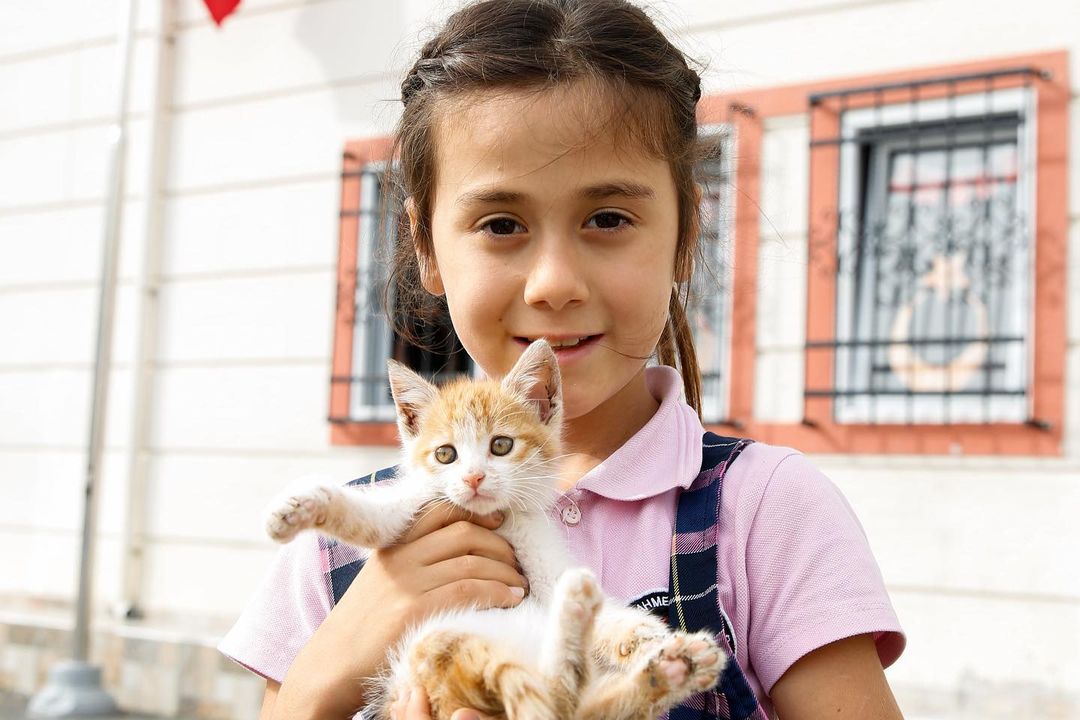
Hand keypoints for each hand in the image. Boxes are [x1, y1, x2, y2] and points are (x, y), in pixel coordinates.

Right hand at [270, 503, 525, 718]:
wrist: (331, 665)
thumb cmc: (362, 629)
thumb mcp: (381, 582)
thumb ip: (412, 564)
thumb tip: (463, 555)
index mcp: (392, 547)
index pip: (439, 512)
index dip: (476, 514)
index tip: (500, 523)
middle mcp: (400, 559)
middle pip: (463, 534)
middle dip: (500, 546)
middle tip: (517, 563)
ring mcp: (405, 584)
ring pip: (471, 561)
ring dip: (505, 572)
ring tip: (520, 585)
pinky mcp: (412, 612)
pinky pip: (467, 591)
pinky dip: (496, 592)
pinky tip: (510, 600)